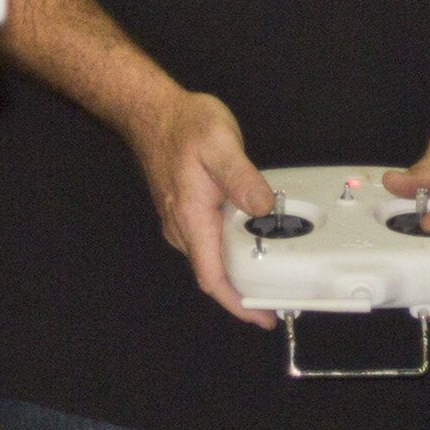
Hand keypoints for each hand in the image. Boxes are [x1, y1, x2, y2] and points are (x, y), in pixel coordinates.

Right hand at [137, 87, 278, 324]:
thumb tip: (263, 208)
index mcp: (191, 217)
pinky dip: (231, 250)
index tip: (260, 316)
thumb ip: (242, 178)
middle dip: (243, 291)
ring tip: (270, 275)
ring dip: (238, 271)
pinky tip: (251, 241)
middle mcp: (183, 227)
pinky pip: (210, 242)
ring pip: (211, 258)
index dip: (237, 302)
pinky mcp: (186, 212)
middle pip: (213, 273)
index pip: (212, 276)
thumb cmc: (183, 126)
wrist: (153, 112)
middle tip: (277, 298)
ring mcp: (182, 221)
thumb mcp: (220, 144)